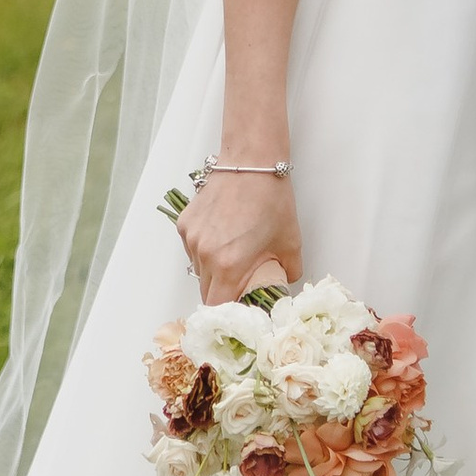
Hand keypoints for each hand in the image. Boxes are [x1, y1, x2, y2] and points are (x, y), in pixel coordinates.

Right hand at [178, 169, 300, 305]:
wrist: (251, 162)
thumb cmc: (272, 200)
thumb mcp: (290, 244)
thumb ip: (286, 272)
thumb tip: (280, 286)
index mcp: (230, 265)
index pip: (218, 307)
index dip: (227, 313)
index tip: (238, 310)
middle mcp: (205, 254)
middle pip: (205, 292)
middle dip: (222, 294)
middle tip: (240, 285)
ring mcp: (192, 238)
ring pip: (198, 270)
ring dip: (213, 271)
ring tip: (233, 254)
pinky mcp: (185, 223)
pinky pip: (192, 249)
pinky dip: (205, 250)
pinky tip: (222, 235)